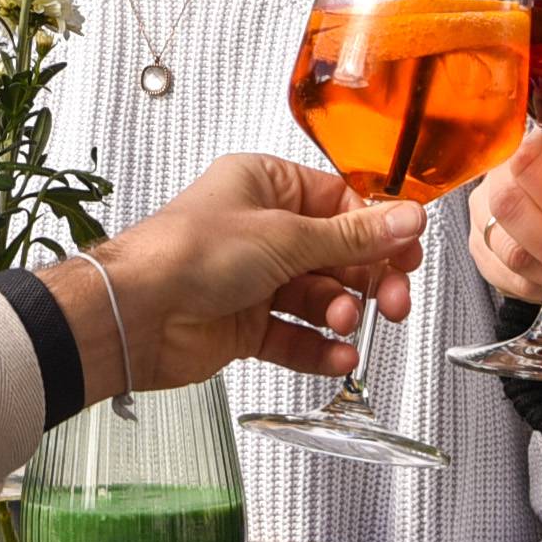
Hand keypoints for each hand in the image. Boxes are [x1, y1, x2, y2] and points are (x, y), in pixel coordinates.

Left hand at [62, 154, 425, 399]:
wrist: (135, 313)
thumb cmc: (185, 253)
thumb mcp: (284, 236)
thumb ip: (351, 236)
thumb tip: (404, 219)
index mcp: (264, 186)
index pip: (339, 204)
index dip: (376, 230)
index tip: (407, 253)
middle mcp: (260, 230)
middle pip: (335, 253)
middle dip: (367, 278)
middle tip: (392, 299)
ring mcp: (252, 280)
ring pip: (319, 297)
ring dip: (340, 313)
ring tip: (346, 323)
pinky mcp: (245, 325)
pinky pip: (295, 335)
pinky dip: (319, 347)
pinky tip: (338, 355)